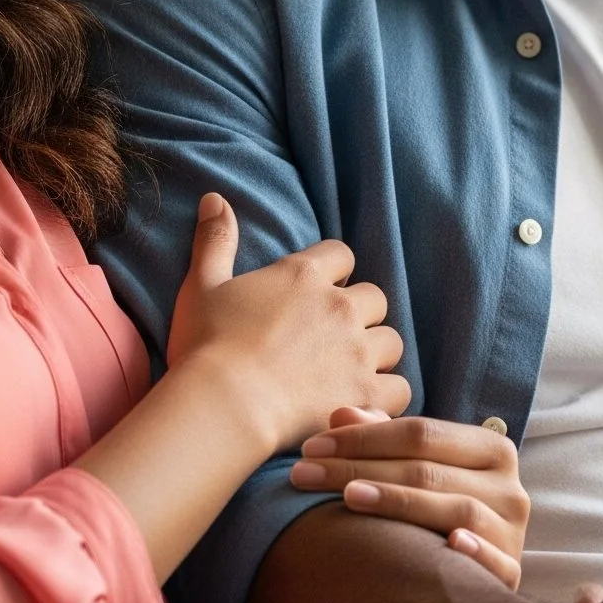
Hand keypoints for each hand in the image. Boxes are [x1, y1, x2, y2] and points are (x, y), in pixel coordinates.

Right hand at [165, 195, 409, 453]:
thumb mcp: (201, 286)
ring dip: (375, 354)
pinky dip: (386, 396)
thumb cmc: (207, 345)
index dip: (334, 271)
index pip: (342, 255)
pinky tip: (365, 403)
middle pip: (374, 299)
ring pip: (391, 342)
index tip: (318, 293)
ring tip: (351, 372)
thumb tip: (214, 198)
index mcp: (303, 275)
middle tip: (333, 339)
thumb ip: (215, 241)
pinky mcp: (365, 392)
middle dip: (360, 315)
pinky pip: (400, 388)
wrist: (223, 403)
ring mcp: (357, 350)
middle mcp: (339, 306)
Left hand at [289, 409, 528, 588]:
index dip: (364, 437)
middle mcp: (508, 487)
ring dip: (399, 502)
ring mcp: (512, 531)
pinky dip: (474, 552)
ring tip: (348, 498)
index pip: (421, 433)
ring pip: (456, 509)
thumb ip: (382, 439)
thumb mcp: (419, 469)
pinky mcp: (512, 573)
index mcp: (490, 449)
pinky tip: (446, 545)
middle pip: (428, 471)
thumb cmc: (440, 511)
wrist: (478, 584)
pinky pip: (496, 562)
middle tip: (304, 473)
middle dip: (360, 468)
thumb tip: (339, 414)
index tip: (311, 447)